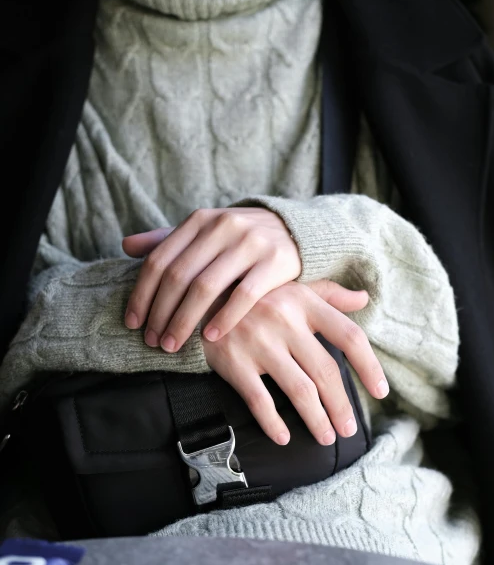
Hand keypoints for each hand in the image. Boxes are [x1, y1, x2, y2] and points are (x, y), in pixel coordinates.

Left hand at [122, 207, 300, 351]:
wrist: (297, 231)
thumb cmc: (241, 239)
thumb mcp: (205, 232)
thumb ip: (167, 239)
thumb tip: (126, 246)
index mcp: (199, 220)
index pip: (159, 260)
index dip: (142, 294)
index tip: (133, 323)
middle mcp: (222, 227)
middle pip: (179, 276)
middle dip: (160, 313)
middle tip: (152, 341)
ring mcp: (251, 243)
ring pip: (206, 287)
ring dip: (185, 321)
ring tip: (173, 345)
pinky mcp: (276, 262)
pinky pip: (244, 295)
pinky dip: (224, 319)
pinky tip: (211, 338)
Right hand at [202, 279, 388, 445]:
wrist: (198, 298)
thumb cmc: (253, 295)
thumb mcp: (291, 286)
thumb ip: (329, 294)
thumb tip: (364, 299)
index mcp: (304, 303)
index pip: (349, 336)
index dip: (369, 366)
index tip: (381, 391)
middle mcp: (285, 321)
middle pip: (326, 372)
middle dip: (341, 406)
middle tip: (348, 430)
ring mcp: (259, 342)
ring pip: (299, 390)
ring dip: (316, 420)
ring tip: (326, 438)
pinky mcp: (233, 362)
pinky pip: (259, 400)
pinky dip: (273, 423)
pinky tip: (284, 437)